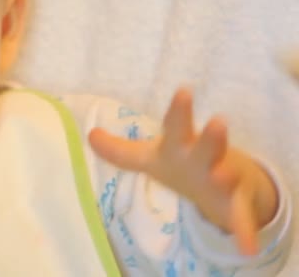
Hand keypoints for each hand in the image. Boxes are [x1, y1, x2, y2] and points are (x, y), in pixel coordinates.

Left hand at [89, 88, 278, 255]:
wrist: (223, 184)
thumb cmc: (179, 162)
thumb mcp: (148, 156)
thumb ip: (119, 151)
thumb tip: (89, 135)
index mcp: (181, 145)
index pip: (177, 125)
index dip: (179, 110)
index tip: (184, 89)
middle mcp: (203, 158)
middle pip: (206, 147)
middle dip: (211, 137)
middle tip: (218, 122)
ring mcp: (220, 180)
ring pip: (225, 177)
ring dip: (225, 176)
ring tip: (222, 174)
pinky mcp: (233, 205)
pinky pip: (240, 220)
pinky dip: (245, 232)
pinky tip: (248, 248)